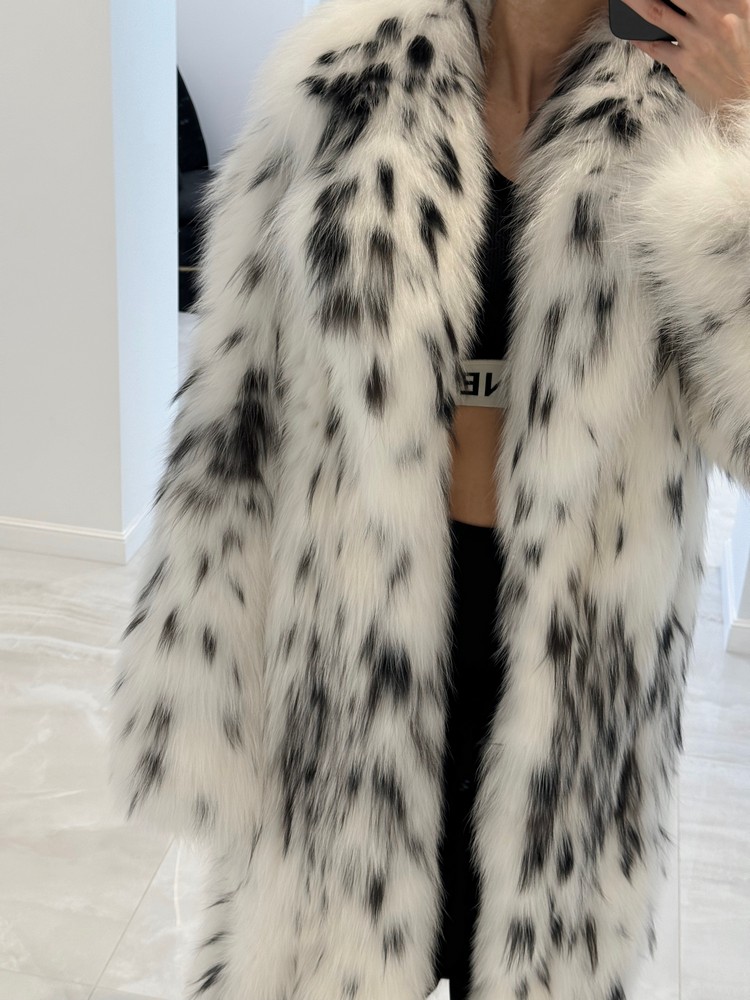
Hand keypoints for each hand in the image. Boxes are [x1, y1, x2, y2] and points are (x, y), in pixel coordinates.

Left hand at [625, 0, 749, 116]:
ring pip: (655, 11)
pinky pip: (653, 46)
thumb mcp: (746, 16)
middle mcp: (716, 16)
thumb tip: (697, 2)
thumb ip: (725, 2)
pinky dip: (638, 36)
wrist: (747, 98)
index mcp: (736, 0)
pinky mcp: (684, 64)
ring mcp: (698, 40)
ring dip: (634, 1)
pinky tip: (629, 29)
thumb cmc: (747, 57)